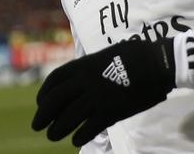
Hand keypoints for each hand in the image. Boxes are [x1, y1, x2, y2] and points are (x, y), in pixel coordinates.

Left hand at [31, 38, 175, 146]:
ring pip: (67, 118)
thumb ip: (91, 66)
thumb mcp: (106, 54)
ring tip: (52, 136)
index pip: (55, 80)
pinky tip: (77, 139)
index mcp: (84, 65)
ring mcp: (97, 98)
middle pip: (55, 101)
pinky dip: (79, 136)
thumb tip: (82, 77)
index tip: (39, 103)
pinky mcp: (110, 112)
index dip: (43, 93)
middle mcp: (85, 82)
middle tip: (36, 125)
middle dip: (42, 115)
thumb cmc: (135, 55)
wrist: (157, 63)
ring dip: (57, 129)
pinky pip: (88, 129)